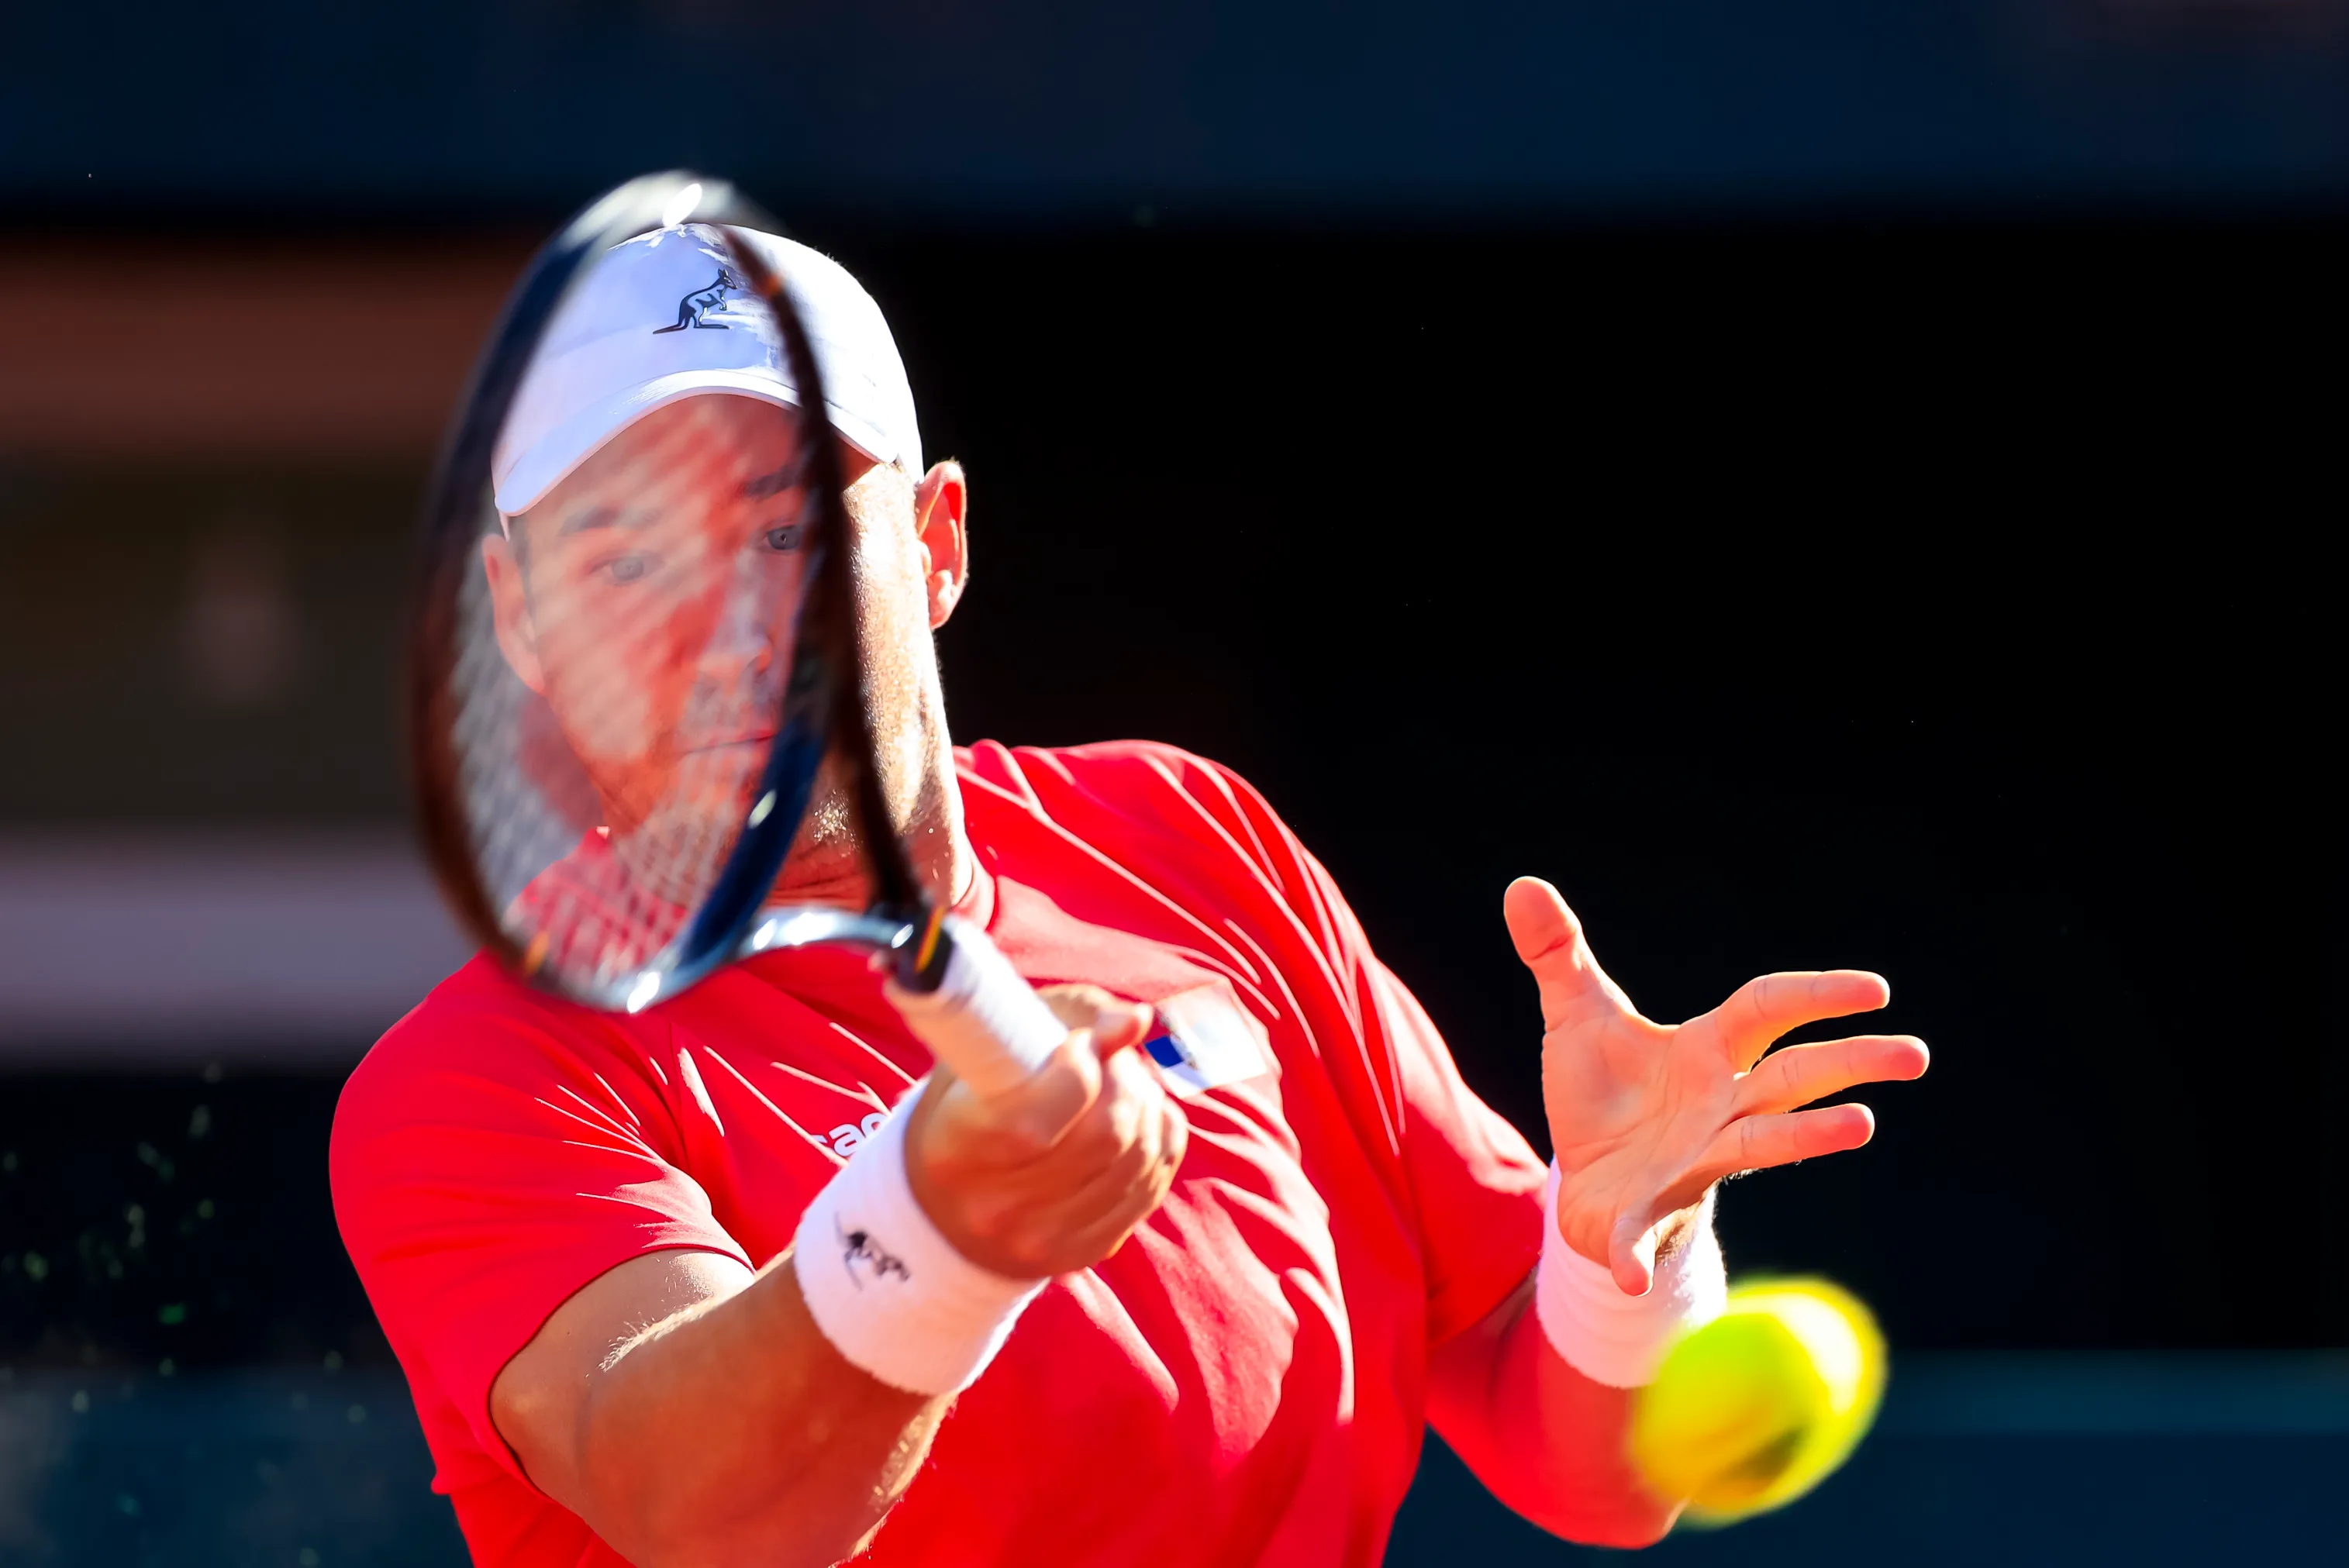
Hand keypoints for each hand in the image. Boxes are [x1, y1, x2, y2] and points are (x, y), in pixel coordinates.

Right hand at [904, 984, 1189, 1278]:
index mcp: (955, 1151)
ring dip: (1147, 1104)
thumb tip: (1136, 1021)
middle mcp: (995, 1208)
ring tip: (1125, 1081)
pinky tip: (1140, 1116)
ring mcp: (1042, 1240)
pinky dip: (1158, 1139)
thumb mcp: (989, 1049)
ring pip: (1138, 1158)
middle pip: (1105, 1135)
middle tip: (1112, 1055)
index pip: (1034, 1121)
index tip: (1082, 1041)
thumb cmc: (970, 1104)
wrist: (947, 1206)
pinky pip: (1150, 1185)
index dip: (1078, 1069)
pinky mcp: (1085, 1250)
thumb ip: (1067, 1020)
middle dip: (1125, 1078)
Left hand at [1504, 877, 1928, 1296]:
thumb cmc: (1601, 1095)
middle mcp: (1719, 1108)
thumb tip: (1522, 886)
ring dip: (1809, 1138)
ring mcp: (1693, 1163)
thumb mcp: (1576, 1016)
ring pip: (1763, 1146)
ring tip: (1863, 1126)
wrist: (1581, 1179)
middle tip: (1915, 1054)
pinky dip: (1637, 1258)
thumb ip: (1556, 954)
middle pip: (1794, 1079)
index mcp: (1705, 1053)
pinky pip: (1645, 1239)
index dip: (1815, 995)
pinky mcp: (1644, 1218)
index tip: (1875, 989)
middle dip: (1852, 1063)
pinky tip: (1631, 1279)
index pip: (1769, 1011)